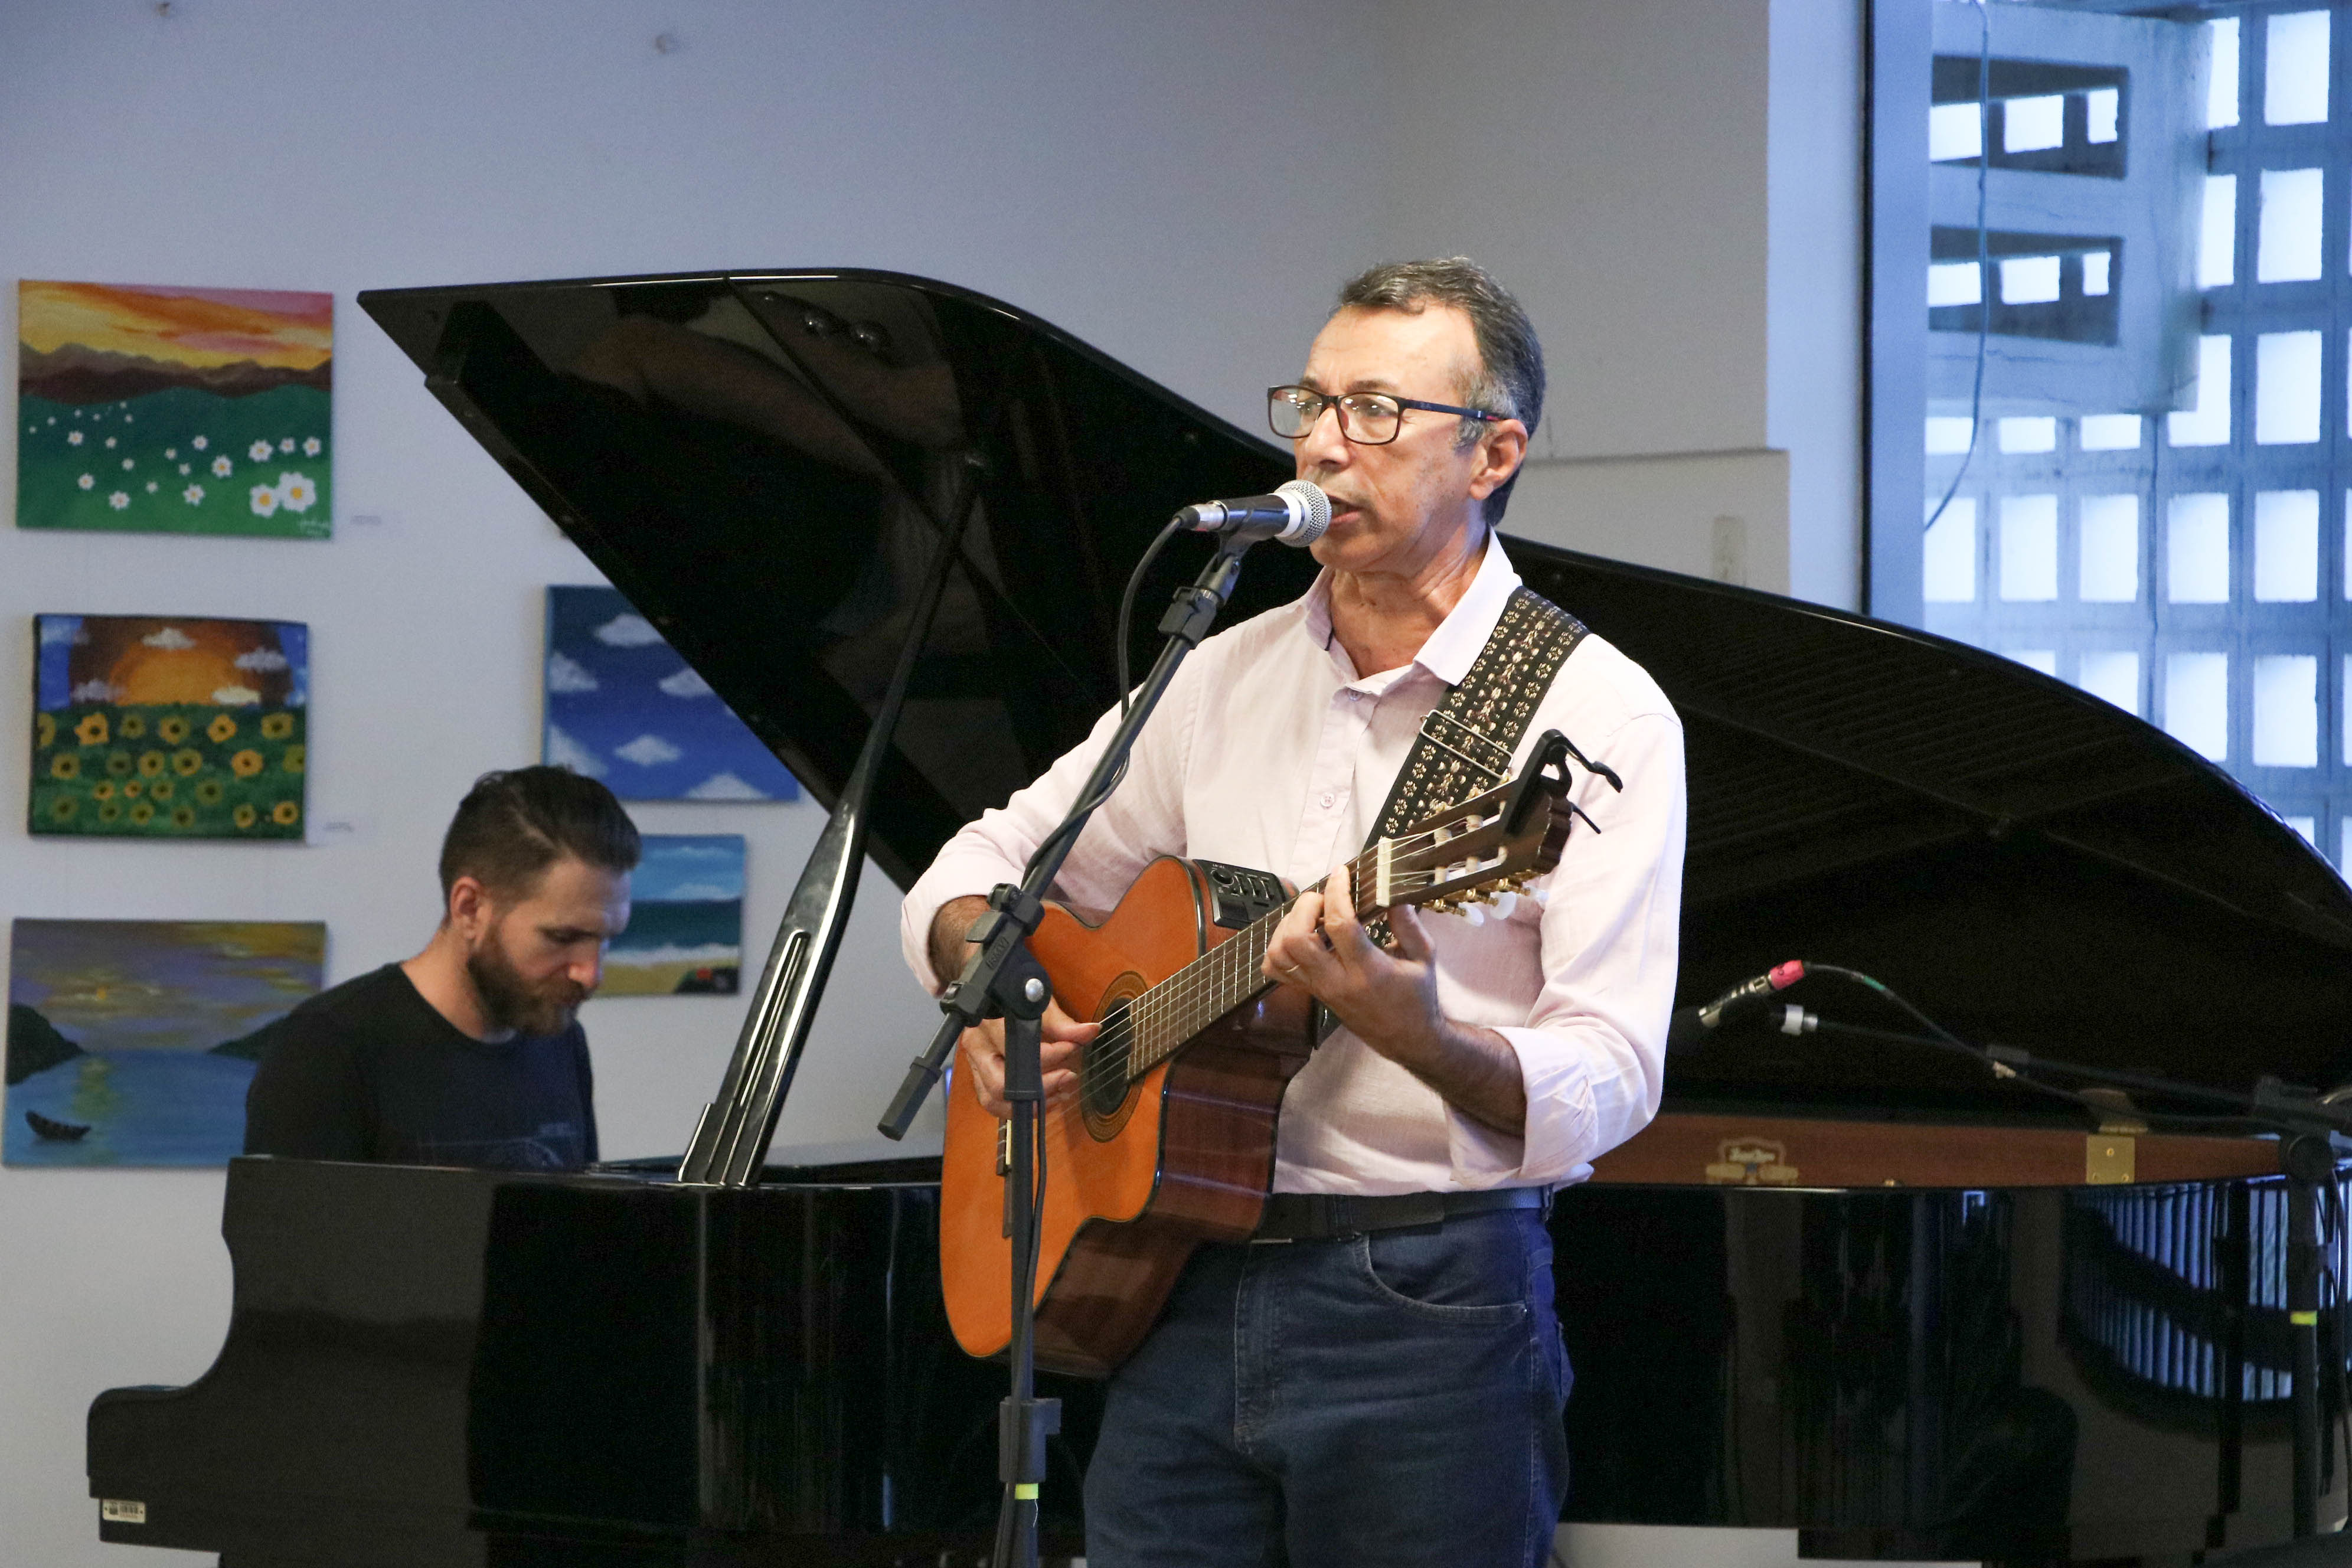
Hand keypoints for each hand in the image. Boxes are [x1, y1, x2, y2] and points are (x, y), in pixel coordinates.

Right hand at [958, 1000, 1098, 1119]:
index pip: (1017, 1048)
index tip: (1072, 1048)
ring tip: (1060, 1092)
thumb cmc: (1019, 1000)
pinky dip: (1022, 1107)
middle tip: (1068, 1077)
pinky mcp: (980, 1080)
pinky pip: (995, 1105)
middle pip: (1000, 1083)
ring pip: (995, 1100)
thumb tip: (1091, 1031)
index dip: (1050, 1054)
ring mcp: (975, 1067)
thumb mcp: (1041, 1007)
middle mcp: (976, 1047)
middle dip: (1040, 1086)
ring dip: (1031, 1103)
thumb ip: (1064, 1024)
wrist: (998, 997)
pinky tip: (1046, 1099)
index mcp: (987, 1023)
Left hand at [1260, 864, 1526, 1136]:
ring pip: (1281, 954)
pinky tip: (1301, 934)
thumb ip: (1408, 924)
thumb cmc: (1418, 997)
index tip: (1342, 872)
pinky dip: (1279, 946)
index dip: (1337, 892)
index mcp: (1369, 971)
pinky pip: (1278, 970)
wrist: (1408, 1039)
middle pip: (1297, 939)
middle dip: (1306, 908)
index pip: (1340, 924)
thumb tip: (1392, 891)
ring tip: (1312, 914)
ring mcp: (1320, 989)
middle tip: (1324, 897)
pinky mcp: (1312, 994)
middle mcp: (1338, 981)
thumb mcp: (1424, 957)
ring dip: (1289, 925)